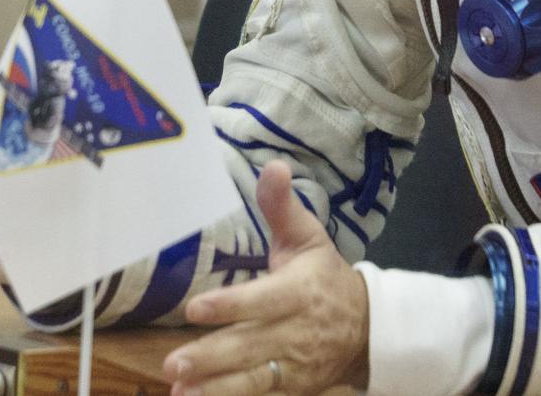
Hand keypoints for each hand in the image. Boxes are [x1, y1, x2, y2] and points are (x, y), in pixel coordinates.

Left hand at [163, 160, 368, 394]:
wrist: (367, 327)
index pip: (262, 300)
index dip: (231, 306)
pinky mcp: (292, 388)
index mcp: (299, 291)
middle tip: (173, 362)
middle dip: (212, 356)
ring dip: (214, 387)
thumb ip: (283, 206)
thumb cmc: (324, 275)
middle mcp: (296, 331)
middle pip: (250, 346)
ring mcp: (294, 365)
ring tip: (179, 389)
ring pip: (252, 380)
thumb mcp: (307, 236)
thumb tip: (273, 165)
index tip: (196, 308)